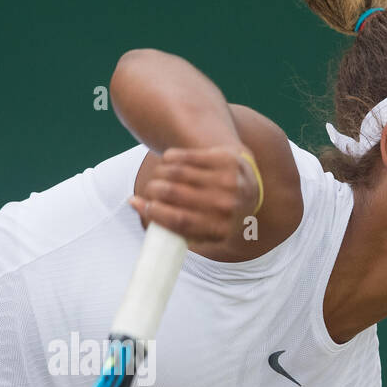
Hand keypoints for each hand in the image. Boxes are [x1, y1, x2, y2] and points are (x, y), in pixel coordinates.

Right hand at [127, 145, 259, 246]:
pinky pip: (187, 155)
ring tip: (158, 176)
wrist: (252, 188)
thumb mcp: (202, 231)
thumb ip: (170, 226)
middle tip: (148, 190)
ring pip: (178, 172)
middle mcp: (226, 206)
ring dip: (160, 173)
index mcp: (219, 230)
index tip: (139, 204)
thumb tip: (134, 203)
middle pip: (175, 194)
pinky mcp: (226, 159)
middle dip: (153, 190)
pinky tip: (167, 161)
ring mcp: (228, 181)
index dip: (153, 212)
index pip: (179, 221)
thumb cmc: (216, 214)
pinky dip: (171, 157)